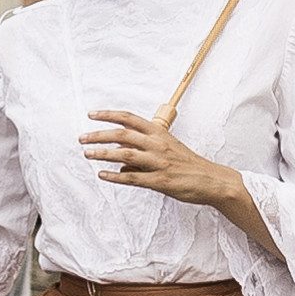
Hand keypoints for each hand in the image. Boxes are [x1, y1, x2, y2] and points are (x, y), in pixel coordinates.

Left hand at [84, 110, 245, 215]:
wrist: (212, 180)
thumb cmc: (187, 164)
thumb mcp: (166, 149)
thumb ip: (142, 150)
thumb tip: (118, 159)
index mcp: (159, 133)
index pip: (130, 118)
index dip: (109, 115)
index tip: (91, 114)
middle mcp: (157, 145)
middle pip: (123, 134)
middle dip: (99, 135)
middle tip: (82, 138)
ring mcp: (159, 163)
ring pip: (125, 154)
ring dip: (103, 153)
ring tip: (87, 154)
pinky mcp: (161, 182)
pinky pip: (133, 178)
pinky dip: (115, 176)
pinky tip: (102, 175)